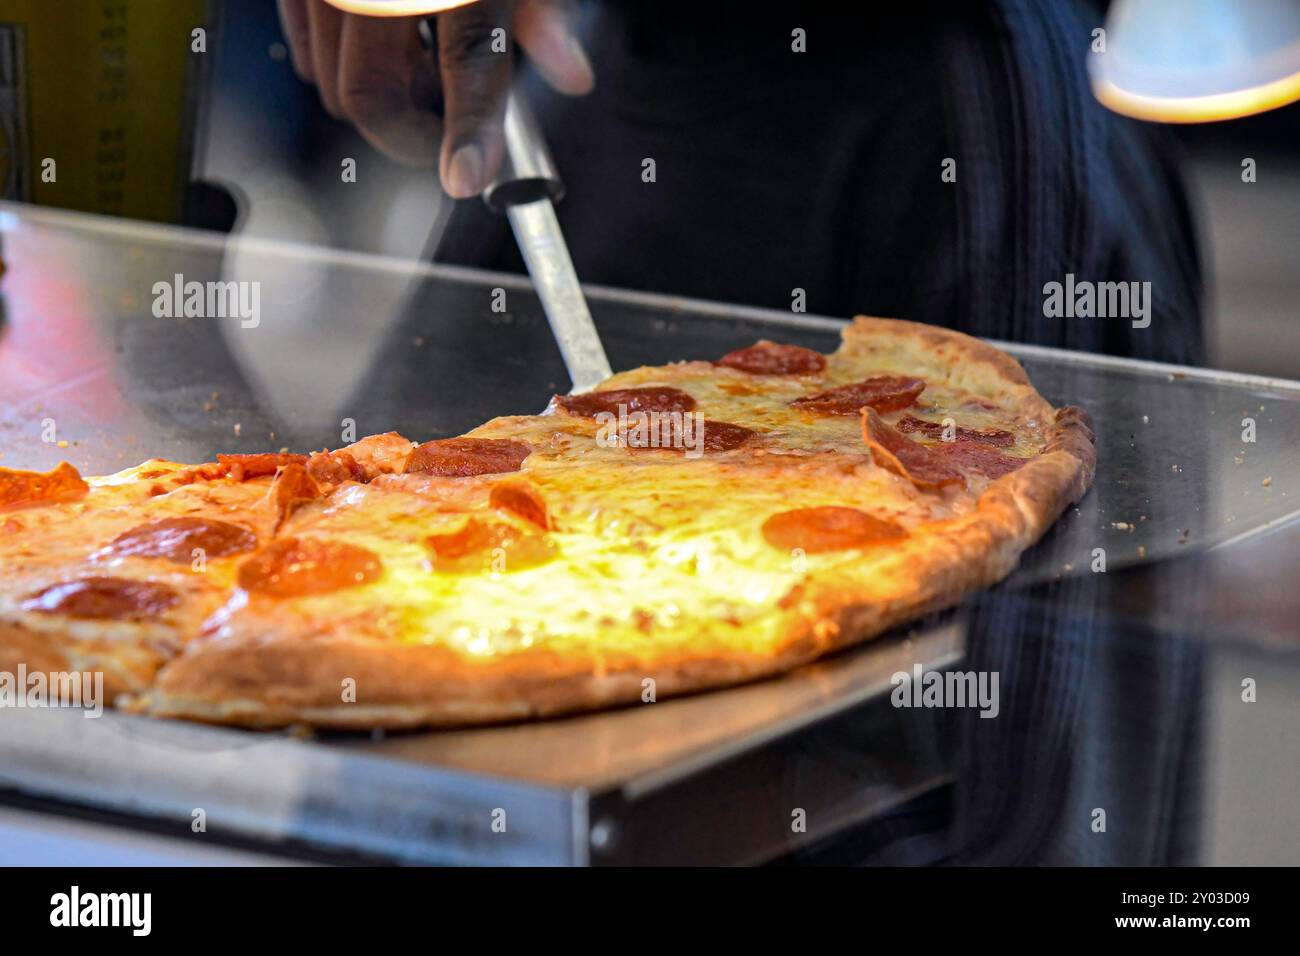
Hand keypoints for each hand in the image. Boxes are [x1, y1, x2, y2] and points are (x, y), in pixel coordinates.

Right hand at [277, 0, 593, 196]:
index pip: (467, 63)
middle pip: (372, 97)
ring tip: (419, 74)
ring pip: (331, 85)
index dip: (467, 132)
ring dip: (380, 103)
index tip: (466, 177)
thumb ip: (541, 14)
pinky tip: (381, 47)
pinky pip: (304, 52)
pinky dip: (339, 71)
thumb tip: (572, 74)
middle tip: (449, 135)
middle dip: (412, 134)